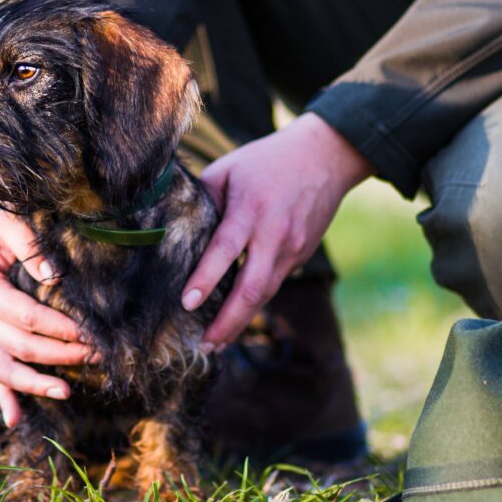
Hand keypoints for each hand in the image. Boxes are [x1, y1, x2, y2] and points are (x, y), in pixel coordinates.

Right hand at [0, 207, 90, 427]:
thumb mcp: (10, 222)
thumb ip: (30, 246)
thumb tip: (54, 277)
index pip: (26, 318)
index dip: (59, 329)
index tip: (89, 333)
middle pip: (21, 346)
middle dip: (60, 354)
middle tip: (95, 355)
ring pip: (6, 368)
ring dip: (35, 384)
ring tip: (66, 392)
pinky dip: (5, 397)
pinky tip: (16, 420)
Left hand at [182, 112, 373, 348]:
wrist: (325, 156)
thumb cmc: (266, 161)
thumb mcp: (229, 169)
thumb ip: (204, 199)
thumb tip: (175, 228)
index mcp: (251, 209)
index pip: (225, 249)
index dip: (205, 278)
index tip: (187, 303)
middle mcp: (274, 234)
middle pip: (252, 288)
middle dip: (227, 322)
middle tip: (204, 345)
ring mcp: (292, 248)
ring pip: (266, 294)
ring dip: (241, 321)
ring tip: (216, 342)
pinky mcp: (301, 256)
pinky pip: (274, 284)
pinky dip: (254, 304)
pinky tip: (236, 317)